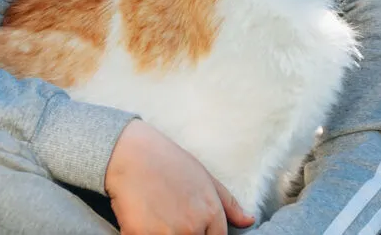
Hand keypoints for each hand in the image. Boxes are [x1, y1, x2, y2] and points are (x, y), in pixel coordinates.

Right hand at [105, 120, 254, 233]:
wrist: (131, 154)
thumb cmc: (169, 162)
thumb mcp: (205, 177)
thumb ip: (229, 204)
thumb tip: (249, 221)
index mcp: (211, 214)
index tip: (193, 227)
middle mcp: (192, 228)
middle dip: (187, 234)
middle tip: (173, 218)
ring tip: (159, 219)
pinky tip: (144, 223)